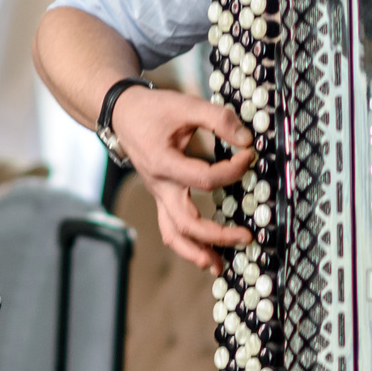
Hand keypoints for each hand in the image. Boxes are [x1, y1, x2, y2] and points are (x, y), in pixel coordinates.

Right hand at [115, 86, 255, 272]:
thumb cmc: (152, 110)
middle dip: (218, 235)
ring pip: (173, 234)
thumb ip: (217, 119)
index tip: (249, 155)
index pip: (205, 179)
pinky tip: (207, 254)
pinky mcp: (162, 199)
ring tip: (219, 266)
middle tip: (247, 236)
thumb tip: (246, 139)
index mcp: (164, 163)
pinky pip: (171, 229)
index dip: (233, 170)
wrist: (122, 115)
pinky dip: (188, 245)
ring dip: (196, 252)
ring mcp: (159, 196)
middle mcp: (160, 186)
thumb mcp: (185, 105)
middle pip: (187, 223)